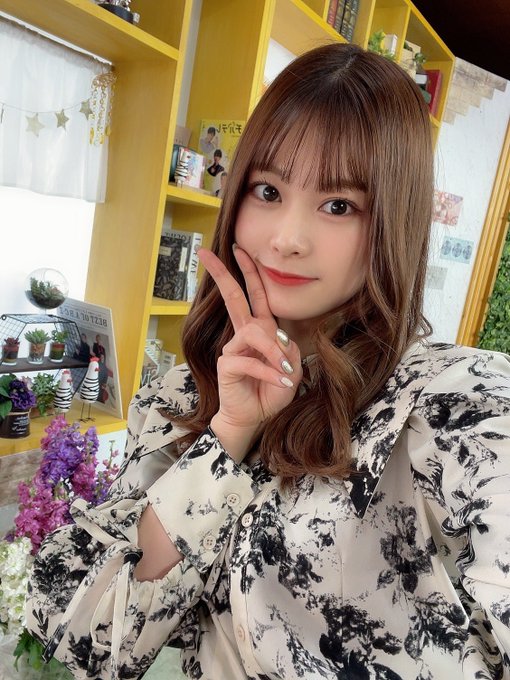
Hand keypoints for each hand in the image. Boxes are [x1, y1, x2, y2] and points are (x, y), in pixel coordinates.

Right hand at [197, 246, 301, 461]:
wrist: (256, 418)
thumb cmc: (272, 391)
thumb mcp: (292, 369)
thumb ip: (288, 350)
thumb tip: (278, 340)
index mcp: (260, 330)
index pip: (254, 295)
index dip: (249, 272)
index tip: (238, 248)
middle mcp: (244, 335)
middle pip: (233, 298)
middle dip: (223, 274)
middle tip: (206, 253)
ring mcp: (233, 349)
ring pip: (255, 334)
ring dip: (274, 352)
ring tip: (286, 372)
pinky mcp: (227, 365)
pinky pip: (250, 361)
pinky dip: (268, 372)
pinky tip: (280, 382)